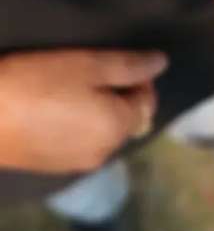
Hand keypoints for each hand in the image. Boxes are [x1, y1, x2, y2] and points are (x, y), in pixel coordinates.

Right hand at [0, 49, 167, 174]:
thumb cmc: (34, 84)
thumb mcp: (86, 65)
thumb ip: (129, 66)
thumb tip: (162, 63)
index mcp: (118, 128)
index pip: (147, 102)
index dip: (137, 79)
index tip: (110, 62)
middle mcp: (104, 153)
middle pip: (126, 120)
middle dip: (116, 96)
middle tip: (84, 72)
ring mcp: (76, 165)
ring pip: (101, 132)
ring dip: (95, 112)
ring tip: (64, 89)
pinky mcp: (52, 168)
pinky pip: (77, 143)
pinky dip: (74, 126)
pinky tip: (48, 110)